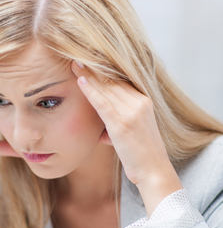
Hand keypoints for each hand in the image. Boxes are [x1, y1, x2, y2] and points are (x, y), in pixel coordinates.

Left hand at [71, 61, 182, 215]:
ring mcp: (131, 113)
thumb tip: (102, 131)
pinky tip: (80, 82)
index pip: (120, 81)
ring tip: (74, 63)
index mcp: (144, 102)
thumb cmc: (141, 157)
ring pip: (107, 89)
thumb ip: (117, 125)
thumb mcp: (132, 134)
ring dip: (89, 75)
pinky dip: (91, 91)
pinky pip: (103, 104)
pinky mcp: (122, 124)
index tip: (89, 60)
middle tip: (76, 55)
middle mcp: (139, 103)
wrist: (154, 171)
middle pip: (113, 81)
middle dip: (94, 68)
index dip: (103, 70)